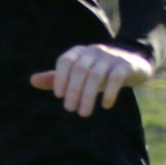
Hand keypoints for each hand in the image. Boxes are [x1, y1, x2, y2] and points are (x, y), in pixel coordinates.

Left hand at [29, 43, 152, 116]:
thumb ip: (56, 78)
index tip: (59, 96)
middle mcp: (94, 51)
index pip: (65, 61)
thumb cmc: (99, 72)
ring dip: (88, 95)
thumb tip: (32, 81)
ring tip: (84, 113)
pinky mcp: (125, 64)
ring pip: (96, 75)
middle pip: (80, 69)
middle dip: (73, 90)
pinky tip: (106, 105)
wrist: (133, 64)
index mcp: (80, 52)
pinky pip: (116, 77)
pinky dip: (110, 92)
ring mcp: (111, 56)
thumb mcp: (78, 75)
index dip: (60, 77)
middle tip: (70, 109)